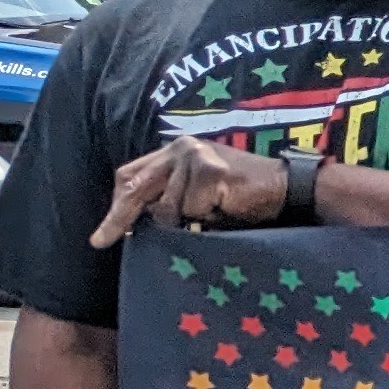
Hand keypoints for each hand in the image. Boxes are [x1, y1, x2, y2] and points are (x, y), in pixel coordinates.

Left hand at [93, 136, 284, 245]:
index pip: (132, 175)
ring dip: (187, 221)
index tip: (107, 230)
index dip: (118, 203)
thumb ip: (171, 196)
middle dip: (119, 217)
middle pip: (137, 186)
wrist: (288, 189)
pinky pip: (192, 210)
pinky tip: (227, 208)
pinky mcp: (210, 171)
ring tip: (216, 213)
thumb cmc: (244, 197)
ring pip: (168, 206)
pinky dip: (206, 219)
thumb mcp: (199, 194)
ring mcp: (195, 157)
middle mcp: (181, 147)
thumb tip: (137, 219)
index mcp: (175, 150)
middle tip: (101, 241)